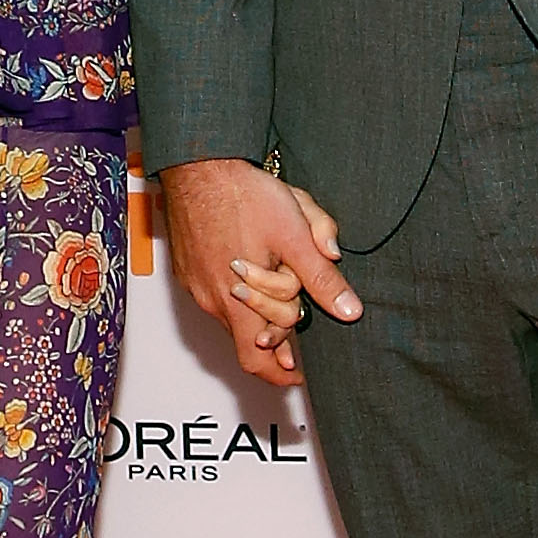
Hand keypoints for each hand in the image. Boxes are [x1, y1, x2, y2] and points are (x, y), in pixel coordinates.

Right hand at [160, 160, 360, 386]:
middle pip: (250, 335)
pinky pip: (216, 292)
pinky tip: (250, 256)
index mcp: (237, 301)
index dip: (280, 373)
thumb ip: (322, 277)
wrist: (198, 164)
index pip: (256, 360)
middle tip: (296, 298)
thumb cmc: (245, 195)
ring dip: (258, 302)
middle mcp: (212, 300)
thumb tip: (350, 310)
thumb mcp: (295, 234)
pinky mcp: (187, 270)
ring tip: (275, 265)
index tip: (298, 372)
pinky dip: (238, 288)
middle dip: (277, 324)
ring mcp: (196, 286)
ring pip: (234, 312)